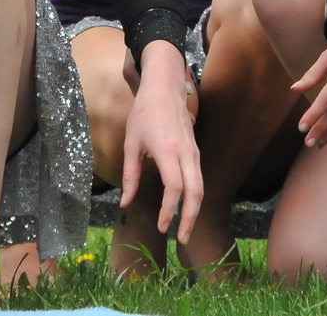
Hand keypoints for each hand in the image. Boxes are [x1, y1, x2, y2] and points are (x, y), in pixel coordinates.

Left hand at [121, 38, 201, 241]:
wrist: (165, 87)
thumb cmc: (145, 113)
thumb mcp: (131, 143)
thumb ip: (130, 175)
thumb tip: (125, 202)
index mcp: (168, 150)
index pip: (175, 187)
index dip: (169, 209)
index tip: (161, 226)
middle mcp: (186, 153)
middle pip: (196, 191)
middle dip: (190, 218)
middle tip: (180, 239)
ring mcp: (193, 151)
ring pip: (201, 186)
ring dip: (194, 210)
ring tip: (183, 230)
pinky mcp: (195, 151)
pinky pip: (199, 178)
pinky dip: (195, 197)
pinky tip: (186, 209)